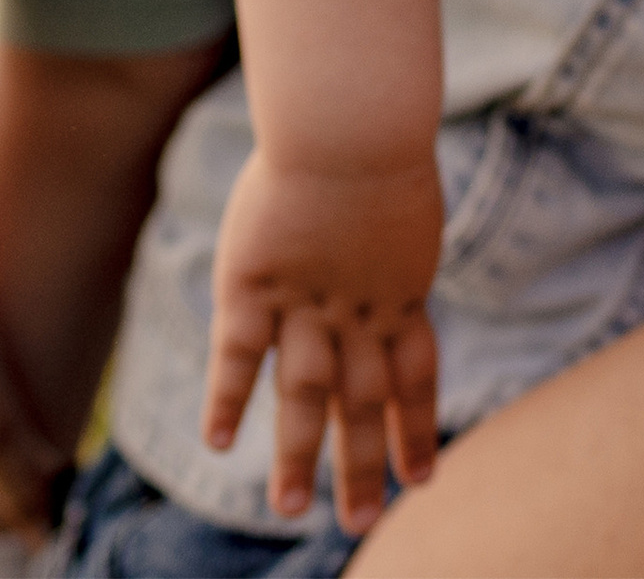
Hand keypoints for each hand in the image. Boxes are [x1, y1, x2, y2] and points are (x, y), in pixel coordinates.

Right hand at [204, 146, 442, 532]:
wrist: (351, 120)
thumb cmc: (380, 143)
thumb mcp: (406, 207)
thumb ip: (394, 250)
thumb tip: (398, 270)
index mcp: (401, 292)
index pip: (416, 378)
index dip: (417, 429)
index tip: (422, 480)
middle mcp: (357, 309)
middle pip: (363, 400)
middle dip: (364, 465)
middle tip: (361, 523)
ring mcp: (304, 301)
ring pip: (303, 393)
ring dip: (300, 456)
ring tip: (292, 513)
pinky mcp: (253, 283)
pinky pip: (239, 352)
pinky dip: (230, 397)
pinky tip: (221, 444)